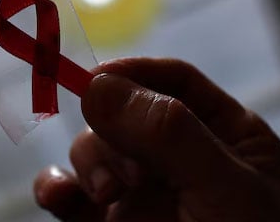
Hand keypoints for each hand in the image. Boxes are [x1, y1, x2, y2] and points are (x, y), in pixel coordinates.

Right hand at [34, 58, 279, 220]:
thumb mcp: (224, 190)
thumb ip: (169, 134)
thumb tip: (98, 85)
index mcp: (223, 136)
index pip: (175, 81)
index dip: (135, 73)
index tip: (98, 79)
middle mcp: (177, 157)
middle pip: (123, 112)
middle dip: (112, 132)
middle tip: (126, 172)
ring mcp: (139, 191)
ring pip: (92, 147)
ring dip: (89, 162)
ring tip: (108, 196)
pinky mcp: (106, 221)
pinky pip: (68, 192)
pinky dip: (54, 187)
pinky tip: (57, 196)